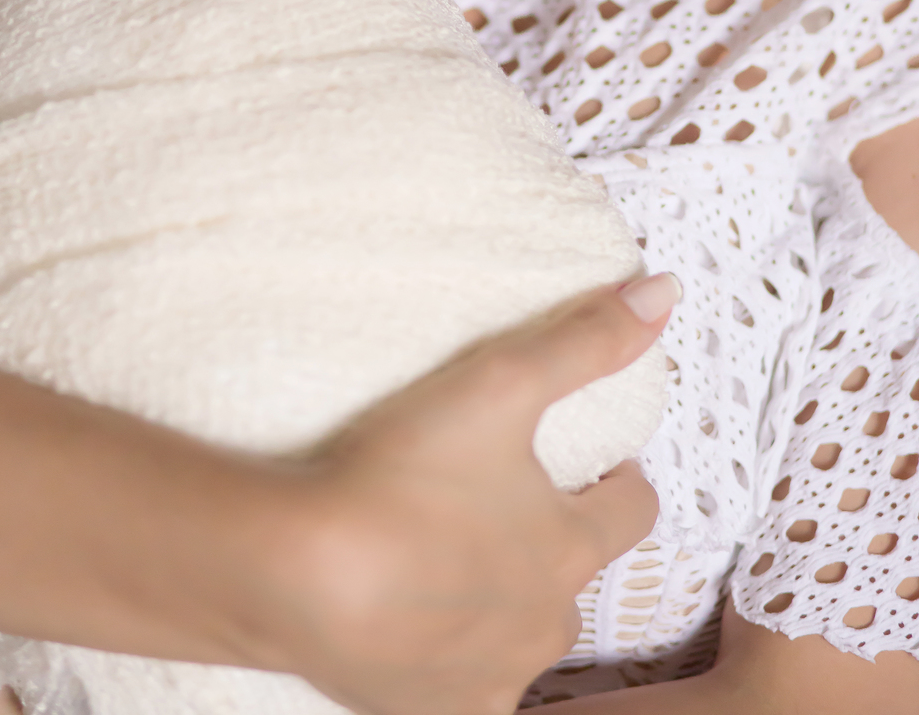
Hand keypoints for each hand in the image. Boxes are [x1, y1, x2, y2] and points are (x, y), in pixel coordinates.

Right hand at [255, 276, 673, 714]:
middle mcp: (546, 621)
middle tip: (505, 502)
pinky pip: (472, 686)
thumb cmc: (403, 472)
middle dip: (555, 541)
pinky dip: (459, 656)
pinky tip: (421, 622)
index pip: (633, 511)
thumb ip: (586, 340)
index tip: (598, 464)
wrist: (300, 574)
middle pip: (576, 576)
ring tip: (455, 556)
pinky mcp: (441, 711)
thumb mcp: (502, 382)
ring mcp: (494, 674)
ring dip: (508, 600)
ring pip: (524, 635)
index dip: (620, 481)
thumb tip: (665, 292)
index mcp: (570, 544)